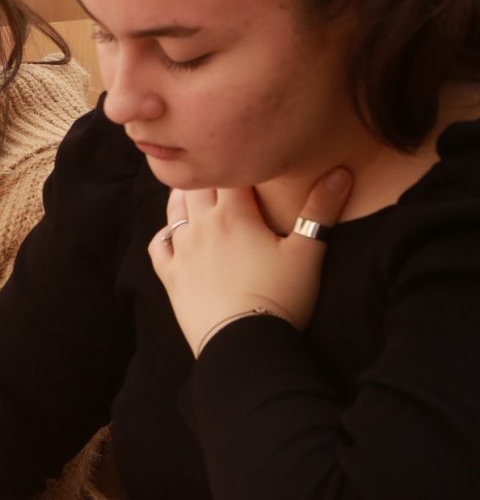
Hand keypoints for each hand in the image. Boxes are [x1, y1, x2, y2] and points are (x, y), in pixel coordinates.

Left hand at [151, 168, 351, 355]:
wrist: (243, 343)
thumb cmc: (280, 297)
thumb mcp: (307, 253)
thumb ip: (321, 210)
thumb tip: (341, 172)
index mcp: (233, 214)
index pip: (231, 174)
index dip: (239, 163)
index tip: (246, 156)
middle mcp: (201, 226)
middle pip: (199, 187)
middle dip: (210, 175)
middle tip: (217, 166)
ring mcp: (182, 251)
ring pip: (175, 210)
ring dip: (184, 197)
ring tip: (194, 189)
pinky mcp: (170, 276)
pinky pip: (159, 245)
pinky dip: (165, 234)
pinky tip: (173, 233)